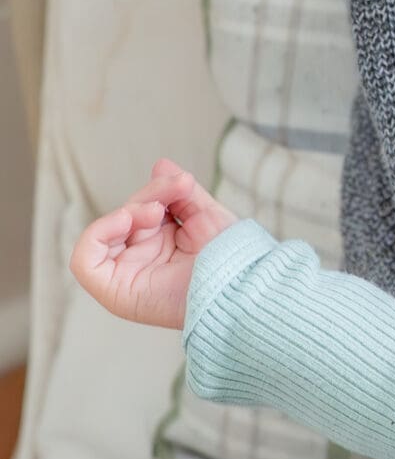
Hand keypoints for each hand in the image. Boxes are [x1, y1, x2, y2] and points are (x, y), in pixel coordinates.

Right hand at [69, 159, 235, 330]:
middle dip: (151, 195)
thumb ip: (181, 194)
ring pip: (105, 232)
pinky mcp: (117, 292)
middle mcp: (142, 262)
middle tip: (177, 188)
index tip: (182, 183)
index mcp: (162, 247)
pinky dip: (97, 233)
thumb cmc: (234, 259)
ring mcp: (128, 276)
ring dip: (129, 211)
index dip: (157, 192)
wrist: (245, 287)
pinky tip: (126, 219)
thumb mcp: (207, 215)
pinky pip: (84, 261)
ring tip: (158, 211)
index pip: (141, 212)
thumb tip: (160, 165)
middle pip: (125, 217)